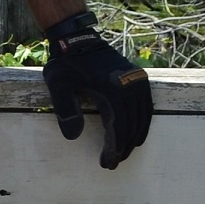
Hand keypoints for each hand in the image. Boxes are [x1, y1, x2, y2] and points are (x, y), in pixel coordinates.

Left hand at [41, 13, 152, 169]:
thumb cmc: (66, 64)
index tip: (106, 164)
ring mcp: (138, 81)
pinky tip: (134, 136)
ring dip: (134, 139)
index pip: (118, 128)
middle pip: (131, 127)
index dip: (113, 149)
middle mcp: (130, 86)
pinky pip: (147, 107)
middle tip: (112, 163)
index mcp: (112, 90)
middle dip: (123, 149)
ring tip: (122, 154)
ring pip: (142, 119)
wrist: (78, 40)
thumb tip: (73, 137)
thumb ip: (64, 110)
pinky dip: (142, 124)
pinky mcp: (140, 78)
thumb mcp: (58, 85)